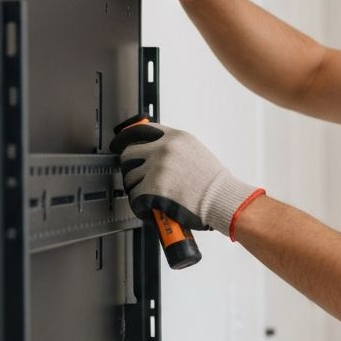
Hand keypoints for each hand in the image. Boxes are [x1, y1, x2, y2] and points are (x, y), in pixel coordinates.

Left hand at [110, 117, 263, 237]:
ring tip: (152, 199)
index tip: (118, 145)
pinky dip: (140, 208)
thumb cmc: (213, 184)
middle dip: (131, 170)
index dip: (125, 139)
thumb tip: (153, 152)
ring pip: (130, 179)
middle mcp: (164, 148)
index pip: (141, 131)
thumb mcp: (195, 152)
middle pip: (129, 155)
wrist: (222, 200)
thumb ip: (175, 148)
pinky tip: (151, 210)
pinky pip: (134, 198)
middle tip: (139, 181)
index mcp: (176, 137)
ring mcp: (158, 167)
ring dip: (138, 191)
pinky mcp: (153, 188)